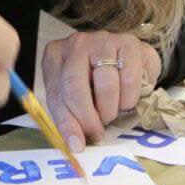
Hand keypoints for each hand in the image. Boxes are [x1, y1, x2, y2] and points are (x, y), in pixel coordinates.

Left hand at [42, 31, 160, 151]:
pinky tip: (126, 99)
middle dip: (88, 118)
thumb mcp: (74, 99)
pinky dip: (129, 98)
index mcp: (55, 56)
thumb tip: (76, 145)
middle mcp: (76, 43)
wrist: (126, 62)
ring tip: (112, 112)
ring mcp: (103, 40)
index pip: (56, 93)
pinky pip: (129, 79)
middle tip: (98, 132)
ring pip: (105, 84)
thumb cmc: (94, 83)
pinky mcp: (128, 42)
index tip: (78, 144)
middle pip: (76, 87)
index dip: (67, 123)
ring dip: (111, 109)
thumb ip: (70, 119)